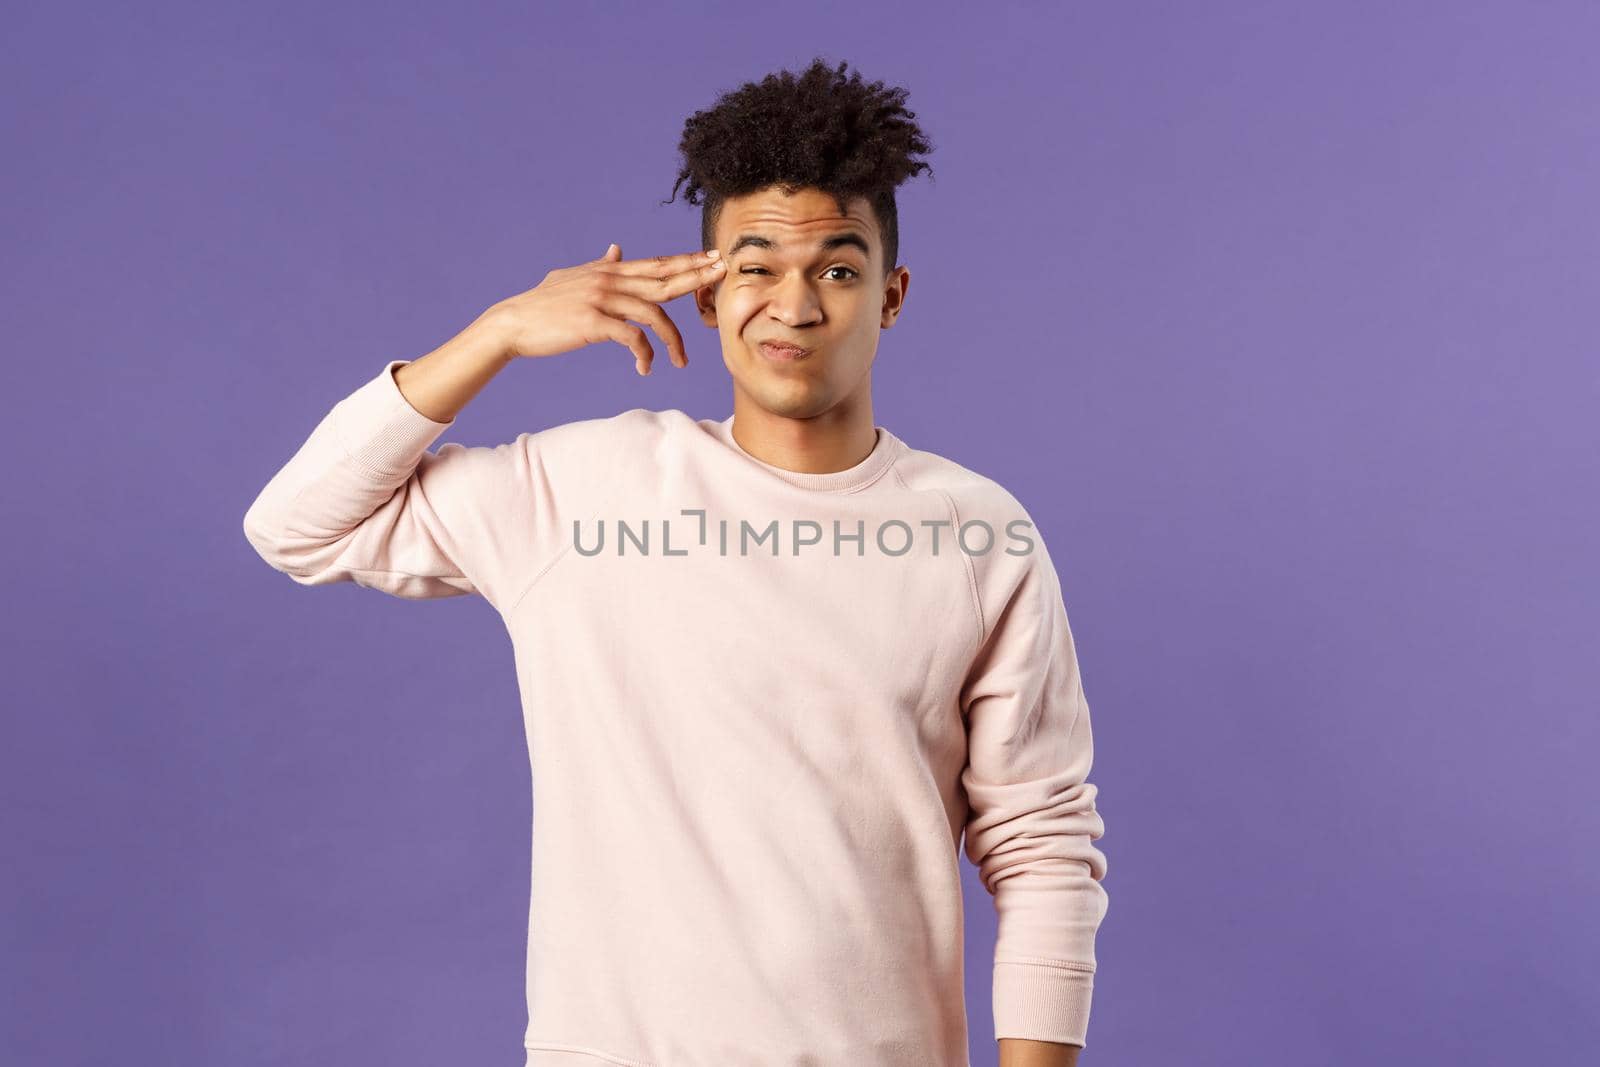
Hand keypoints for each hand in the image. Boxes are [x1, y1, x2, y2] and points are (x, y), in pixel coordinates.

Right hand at [483, 243, 725, 375]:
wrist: (513, 323)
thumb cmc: (543, 305)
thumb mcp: (573, 277)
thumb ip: (599, 264)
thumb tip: (617, 249)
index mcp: (608, 271)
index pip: (656, 263)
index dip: (686, 261)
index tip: (713, 258)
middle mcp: (609, 280)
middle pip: (663, 278)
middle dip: (696, 276)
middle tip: (723, 273)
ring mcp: (601, 300)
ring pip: (653, 314)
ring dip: (672, 340)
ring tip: (680, 361)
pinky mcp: (593, 323)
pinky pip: (632, 338)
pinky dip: (644, 354)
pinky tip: (645, 368)